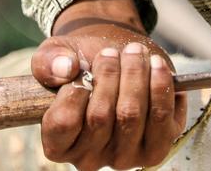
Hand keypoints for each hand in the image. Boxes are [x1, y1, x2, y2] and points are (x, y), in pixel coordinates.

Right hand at [30, 0, 186, 169]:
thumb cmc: (79, 64)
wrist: (114, 61)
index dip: (73, 92)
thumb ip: (48, 61)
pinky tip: (156, 66)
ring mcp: (124, 157)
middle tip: (111, 52)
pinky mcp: (155, 149)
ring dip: (135, 76)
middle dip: (108, 75)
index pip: (63, 124)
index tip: (80, 68)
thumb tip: (66, 69)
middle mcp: (89, 158)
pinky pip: (162, 119)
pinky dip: (161, 87)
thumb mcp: (55, 56)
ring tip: (134, 52)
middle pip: (100, 117)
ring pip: (131, 116)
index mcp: (58, 144)